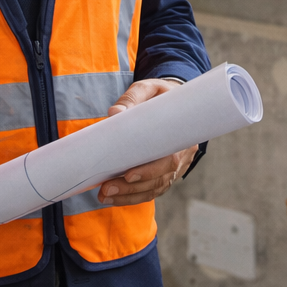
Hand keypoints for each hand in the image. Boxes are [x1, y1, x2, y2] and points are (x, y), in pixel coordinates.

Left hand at [97, 79, 197, 205]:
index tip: (128, 175)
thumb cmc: (160, 95)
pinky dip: (132, 196)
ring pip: (154, 188)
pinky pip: (151, 190)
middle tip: (107, 188)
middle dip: (132, 187)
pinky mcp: (165, 173)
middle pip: (160, 179)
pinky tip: (113, 197)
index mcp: (182, 133)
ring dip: (128, 195)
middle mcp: (183, 153)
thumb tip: (114, 113)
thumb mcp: (148, 89)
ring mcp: (175, 166)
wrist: (173, 103)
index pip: (170, 160)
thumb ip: (132, 99)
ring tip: (104, 195)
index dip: (150, 171)